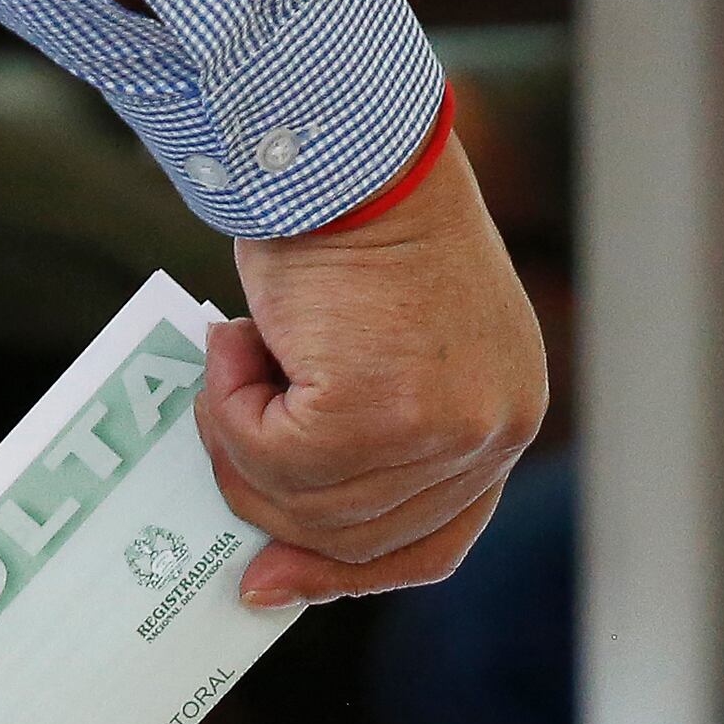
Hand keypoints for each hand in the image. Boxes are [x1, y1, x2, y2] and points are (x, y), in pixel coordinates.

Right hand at [210, 134, 549, 609]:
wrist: (344, 142)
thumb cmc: (355, 225)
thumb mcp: (383, 347)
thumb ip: (363, 435)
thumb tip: (277, 538)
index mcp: (502, 418)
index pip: (432, 544)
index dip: (341, 571)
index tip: (269, 581)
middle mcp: (490, 432)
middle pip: (357, 538)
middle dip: (267, 496)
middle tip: (220, 424)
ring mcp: (441, 429)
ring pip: (306, 505)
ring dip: (242, 438)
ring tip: (235, 358)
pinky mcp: (378, 411)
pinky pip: (272, 458)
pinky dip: (231, 406)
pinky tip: (236, 341)